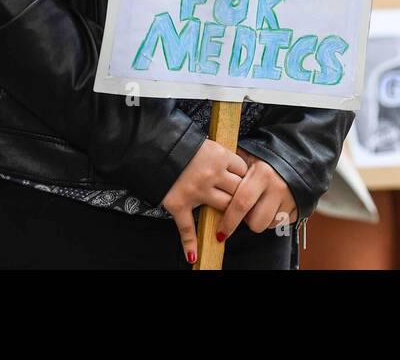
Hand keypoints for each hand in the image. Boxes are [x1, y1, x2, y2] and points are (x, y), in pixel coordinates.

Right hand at [162, 138, 247, 262]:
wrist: (154, 146)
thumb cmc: (183, 144)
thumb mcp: (209, 145)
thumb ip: (223, 158)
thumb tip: (239, 171)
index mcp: (220, 156)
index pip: (243, 171)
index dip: (245, 177)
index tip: (244, 181)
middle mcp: (211, 175)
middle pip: (238, 191)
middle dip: (241, 196)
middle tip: (242, 202)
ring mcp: (196, 191)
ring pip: (224, 207)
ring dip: (227, 213)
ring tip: (228, 217)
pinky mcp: (179, 204)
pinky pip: (187, 227)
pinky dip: (189, 243)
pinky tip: (193, 256)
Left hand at [216, 148, 297, 239]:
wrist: (296, 156)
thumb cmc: (266, 157)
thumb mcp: (248, 156)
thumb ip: (232, 168)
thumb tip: (212, 180)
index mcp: (262, 174)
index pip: (241, 205)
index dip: (229, 222)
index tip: (220, 232)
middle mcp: (277, 187)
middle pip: (255, 223)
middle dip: (245, 223)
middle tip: (242, 214)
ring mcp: (290, 199)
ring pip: (268, 225)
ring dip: (260, 220)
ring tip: (258, 205)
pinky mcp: (298, 208)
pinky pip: (280, 224)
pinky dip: (273, 218)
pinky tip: (270, 206)